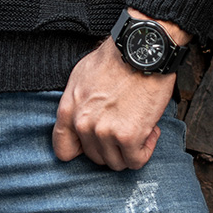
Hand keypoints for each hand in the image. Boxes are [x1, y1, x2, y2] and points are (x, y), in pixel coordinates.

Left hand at [52, 11, 187, 170]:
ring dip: (130, 148)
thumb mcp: (81, 76)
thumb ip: (78, 103)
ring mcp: (104, 132)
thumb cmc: (116, 58)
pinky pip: (136, 160)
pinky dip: (145, 149)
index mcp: (69, 110)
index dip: (81, 150)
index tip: (95, 144)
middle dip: (112, 146)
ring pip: (116, 162)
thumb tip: (82, 119)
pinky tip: (149, 130)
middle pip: (95, 157)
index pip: (62, 150)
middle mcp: (83, 123)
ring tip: (138, 125)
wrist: (140, 50)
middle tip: (125, 126)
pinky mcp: (127, 137)